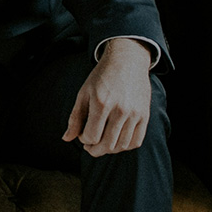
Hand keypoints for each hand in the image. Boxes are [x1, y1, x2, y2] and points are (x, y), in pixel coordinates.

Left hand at [61, 39, 152, 156]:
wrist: (127, 61)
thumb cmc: (101, 77)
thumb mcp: (84, 93)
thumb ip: (75, 117)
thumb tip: (66, 139)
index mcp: (101, 103)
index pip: (91, 137)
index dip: (84, 140)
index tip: (83, 134)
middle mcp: (120, 110)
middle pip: (107, 145)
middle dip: (95, 150)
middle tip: (90, 147)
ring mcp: (135, 113)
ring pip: (122, 145)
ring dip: (110, 149)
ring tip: (102, 142)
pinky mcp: (145, 115)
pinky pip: (136, 141)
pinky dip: (125, 146)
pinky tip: (117, 140)